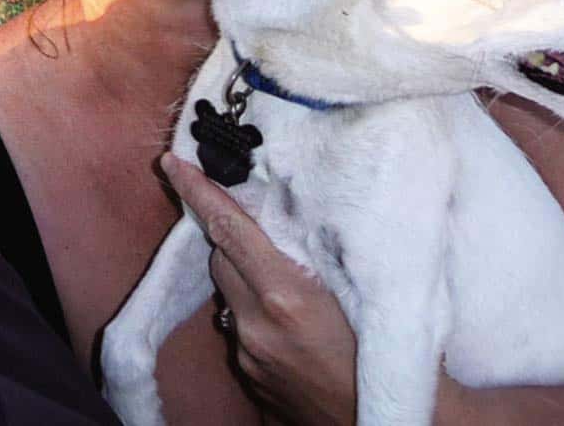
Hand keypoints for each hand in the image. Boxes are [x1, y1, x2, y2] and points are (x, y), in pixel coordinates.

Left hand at [164, 154, 360, 425]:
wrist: (386, 423)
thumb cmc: (390, 351)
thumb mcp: (361, 290)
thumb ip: (319, 253)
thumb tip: (295, 213)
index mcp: (284, 295)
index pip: (227, 229)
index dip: (197, 192)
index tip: (173, 163)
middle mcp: (256, 325)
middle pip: (221, 259)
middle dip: (233, 238)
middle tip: (261, 227)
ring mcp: (249, 355)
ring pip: (230, 296)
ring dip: (246, 280)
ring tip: (285, 283)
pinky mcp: (250, 378)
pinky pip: (241, 330)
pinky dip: (255, 316)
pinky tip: (290, 324)